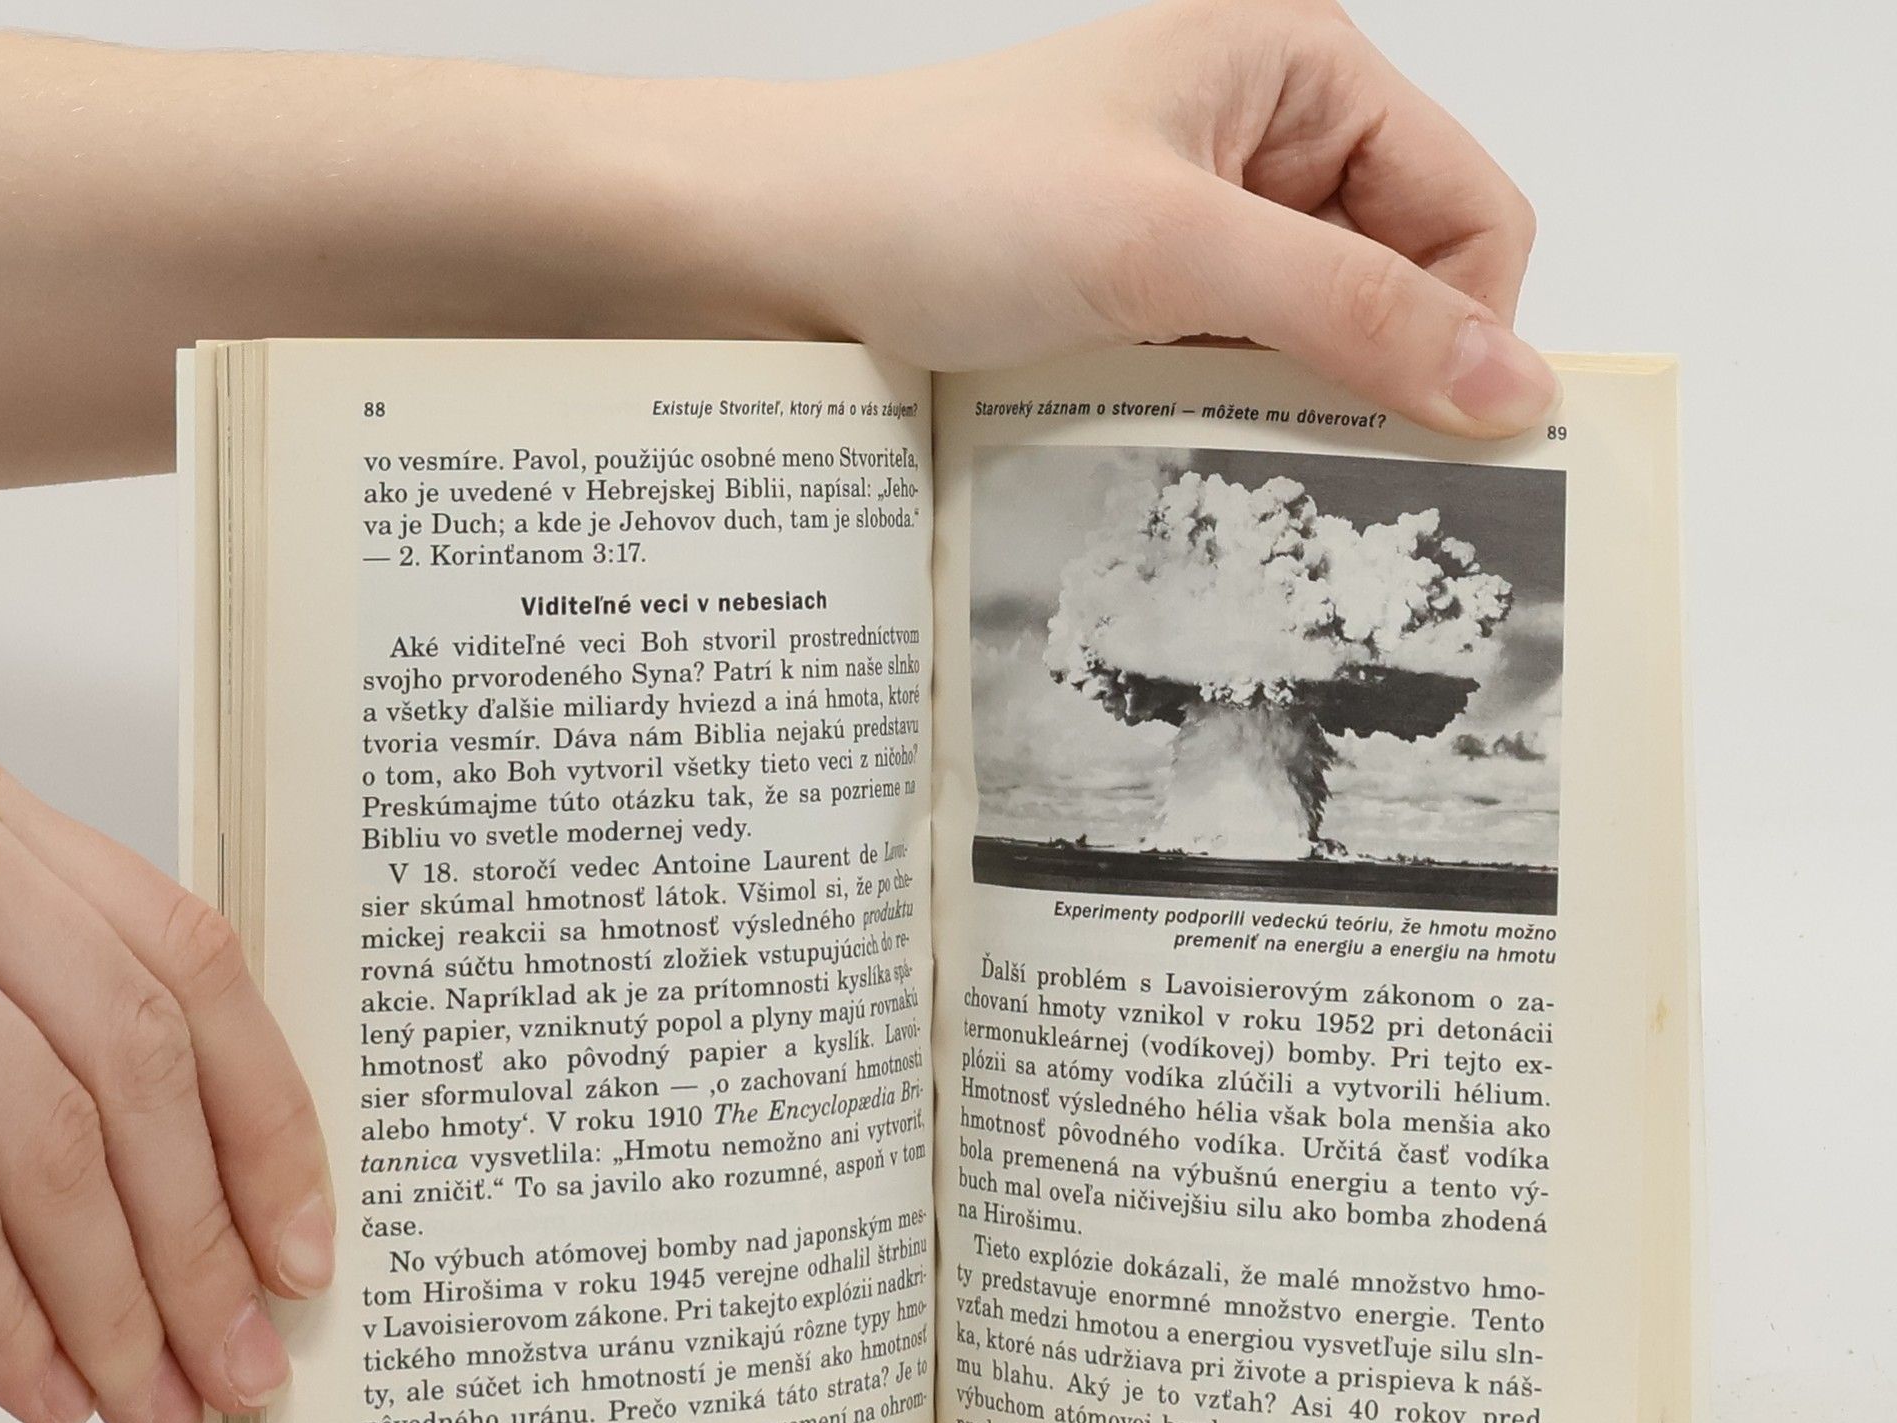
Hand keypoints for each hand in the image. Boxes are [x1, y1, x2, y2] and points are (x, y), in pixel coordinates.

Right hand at [0, 749, 331, 1422]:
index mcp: (11, 839)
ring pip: (36, 1142)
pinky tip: (35, 1382)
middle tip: (241, 1370)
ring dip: (104, 1300)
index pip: (191, 975)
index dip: (265, 1121)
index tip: (305, 1253)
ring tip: (151, 1406)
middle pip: (127, 1075)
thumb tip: (217, 1199)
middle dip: (196, 1245)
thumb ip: (80, 1006)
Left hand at [737, 0, 1551, 434]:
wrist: (775, 250)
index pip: (1470, 216)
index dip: (1465, 331)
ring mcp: (1199, 229)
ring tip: (1229, 465)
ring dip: (1289, 416)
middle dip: (1374, 384)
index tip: (1429, 442)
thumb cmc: (943, 200)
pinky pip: (1232, 377)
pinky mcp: (1141, 302)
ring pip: (1314, 347)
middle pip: (1400, 290)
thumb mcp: (1169, 247)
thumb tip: (1512, 390)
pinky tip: (1181, 457)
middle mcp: (1263, 144)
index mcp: (1301, 73)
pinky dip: (1222, 424)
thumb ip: (1350, 312)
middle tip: (1324, 484)